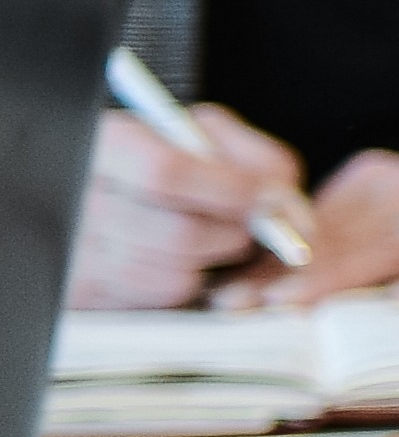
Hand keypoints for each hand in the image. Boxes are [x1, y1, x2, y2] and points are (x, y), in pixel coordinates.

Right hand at [73, 95, 305, 308]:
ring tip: (214, 239)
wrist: (114, 187)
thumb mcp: (205, 135)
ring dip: (215, 264)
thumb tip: (285, 206)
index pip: (165, 172)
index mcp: (105, 146)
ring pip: (173, 277)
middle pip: (177, 234)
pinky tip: (186, 260)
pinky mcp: (86, 295)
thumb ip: (254, 158)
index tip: (270, 200)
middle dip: (234, 236)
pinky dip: (190, 285)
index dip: (231, 191)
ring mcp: (76, 253)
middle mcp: (79, 201)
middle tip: (250, 228)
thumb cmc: (172, 155)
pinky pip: (160, 302)